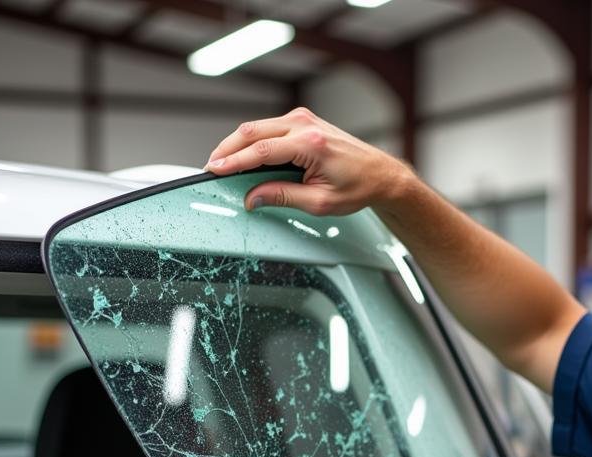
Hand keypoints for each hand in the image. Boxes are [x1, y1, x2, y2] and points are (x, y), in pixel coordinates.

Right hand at [204, 107, 411, 216]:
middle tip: (212, 168)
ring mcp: (303, 119)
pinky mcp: (303, 120)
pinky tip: (243, 155)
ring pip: (257, 127)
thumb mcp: (320, 202)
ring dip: (237, 144)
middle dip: (227, 150)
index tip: (215, 171)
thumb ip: (283, 197)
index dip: (234, 162)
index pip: (260, 152)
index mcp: (311, 144)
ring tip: (223, 163)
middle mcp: (305, 125)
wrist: (380, 174)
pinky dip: (252, 140)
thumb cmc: (357, 188)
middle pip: (252, 132)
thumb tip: (253, 197)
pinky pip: (268, 128)